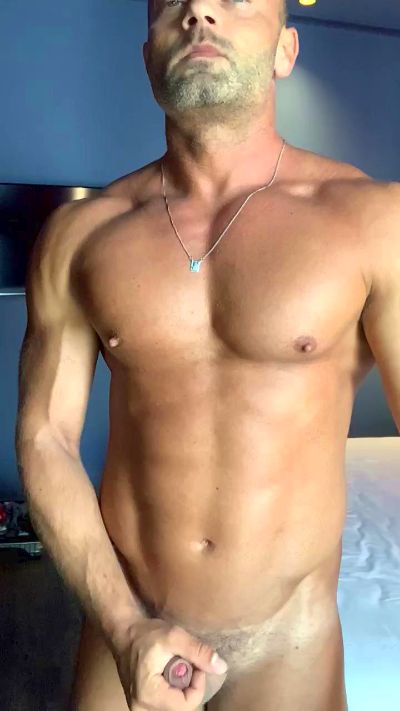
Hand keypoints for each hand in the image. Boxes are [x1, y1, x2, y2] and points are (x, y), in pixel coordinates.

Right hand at [113, 618, 227, 710]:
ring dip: (182, 690)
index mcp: (148, 695)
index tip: (196, 664)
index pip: (187, 705)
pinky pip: (165, 704)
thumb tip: (221, 667)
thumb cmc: (146, 633)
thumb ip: (198, 651)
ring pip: (173, 707)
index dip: (198, 685)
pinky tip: (170, 674)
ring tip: (177, 668)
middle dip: (190, 688)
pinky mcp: (141, 703)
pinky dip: (173, 692)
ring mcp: (139, 707)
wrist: (123, 632)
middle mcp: (141, 707)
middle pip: (180, 708)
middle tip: (187, 665)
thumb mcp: (174, 636)